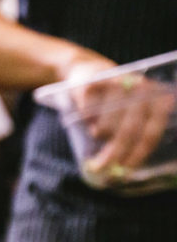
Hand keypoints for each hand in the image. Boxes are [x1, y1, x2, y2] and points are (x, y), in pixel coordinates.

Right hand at [64, 56, 174, 174]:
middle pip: (129, 130)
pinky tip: (89, 116)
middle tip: (103, 168)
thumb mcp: (132, 111)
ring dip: (99, 135)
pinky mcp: (92, 84)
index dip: (139, 154)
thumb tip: (126, 171)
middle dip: (114, 153)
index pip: (151, 132)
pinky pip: (87, 116)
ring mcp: (116, 84)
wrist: (86, 69)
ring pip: (106, 126)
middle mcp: (140, 88)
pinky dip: (86, 122)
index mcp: (156, 97)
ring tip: (98, 131)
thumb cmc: (113, 100)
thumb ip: (136, 135)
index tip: (126, 171)